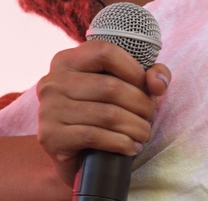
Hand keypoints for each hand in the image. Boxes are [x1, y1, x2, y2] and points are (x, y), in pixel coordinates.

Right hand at [37, 40, 170, 186]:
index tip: (148, 88)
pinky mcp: (51, 136)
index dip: (134, 69)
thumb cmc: (100, 114)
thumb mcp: (123, 87)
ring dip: (135, 127)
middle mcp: (52, 81)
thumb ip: (147, 76)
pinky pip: (95, 136)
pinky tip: (131, 147)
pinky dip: (120, 142)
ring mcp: (49, 109)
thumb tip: (158, 82)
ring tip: (144, 134)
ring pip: (107, 114)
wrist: (71, 155)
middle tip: (149, 117)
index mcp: (67, 61)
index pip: (106, 52)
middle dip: (140, 104)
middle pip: (110, 86)